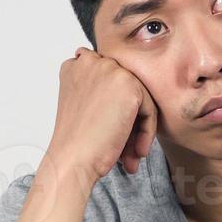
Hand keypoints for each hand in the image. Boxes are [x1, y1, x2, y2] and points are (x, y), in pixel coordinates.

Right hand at [46, 47, 159, 188]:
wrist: (72, 160)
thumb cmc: (75, 142)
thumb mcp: (83, 107)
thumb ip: (102, 92)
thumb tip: (130, 100)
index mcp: (75, 66)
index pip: (110, 81)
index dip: (114, 109)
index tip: (112, 133)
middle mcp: (91, 62)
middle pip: (126, 89)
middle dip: (128, 121)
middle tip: (126, 150)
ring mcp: (110, 70)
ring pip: (140, 100)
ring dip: (138, 130)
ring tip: (131, 155)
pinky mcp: (129, 85)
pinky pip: (149, 110)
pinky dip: (147, 133)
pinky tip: (136, 152)